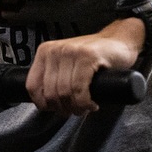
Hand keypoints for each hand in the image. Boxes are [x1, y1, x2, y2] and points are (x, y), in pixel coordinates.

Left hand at [27, 22, 141, 116]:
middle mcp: (55, 50)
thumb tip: (46, 104)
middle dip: (63, 108)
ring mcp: (71, 51)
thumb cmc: (94, 57)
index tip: (56, 109)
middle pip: (50, 93)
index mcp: (45, 52)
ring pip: (65, 93)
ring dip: (76, 107)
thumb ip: (53, 78)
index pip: (32, 86)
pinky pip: (79, 89)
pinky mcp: (87, 56)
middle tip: (75, 110)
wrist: (119, 41)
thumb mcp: (66, 65)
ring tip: (85, 107)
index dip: (43, 104)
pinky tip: (92, 104)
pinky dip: (85, 102)